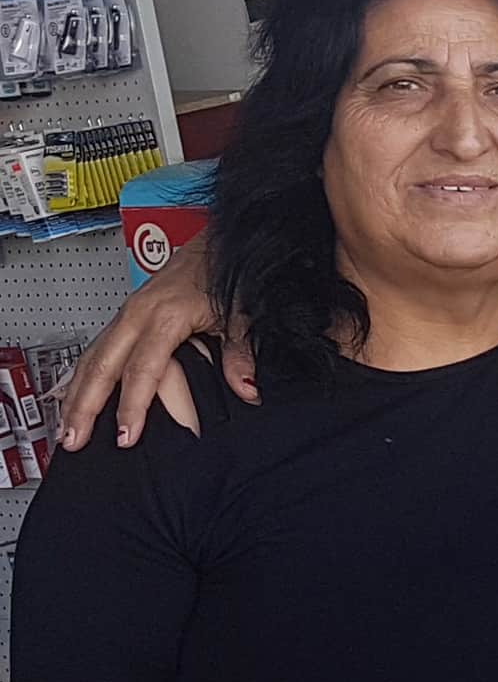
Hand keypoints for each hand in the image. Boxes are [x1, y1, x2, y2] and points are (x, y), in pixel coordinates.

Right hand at [53, 241, 253, 451]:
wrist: (218, 242)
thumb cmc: (227, 272)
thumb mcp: (241, 314)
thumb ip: (240, 354)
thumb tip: (247, 389)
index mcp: (165, 315)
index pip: (143, 370)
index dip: (132, 406)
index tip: (126, 435)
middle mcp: (138, 313)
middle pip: (103, 366)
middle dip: (84, 406)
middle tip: (74, 440)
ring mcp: (128, 313)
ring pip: (92, 358)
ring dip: (75, 394)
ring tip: (67, 428)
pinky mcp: (126, 314)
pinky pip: (96, 348)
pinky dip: (81, 375)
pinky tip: (71, 396)